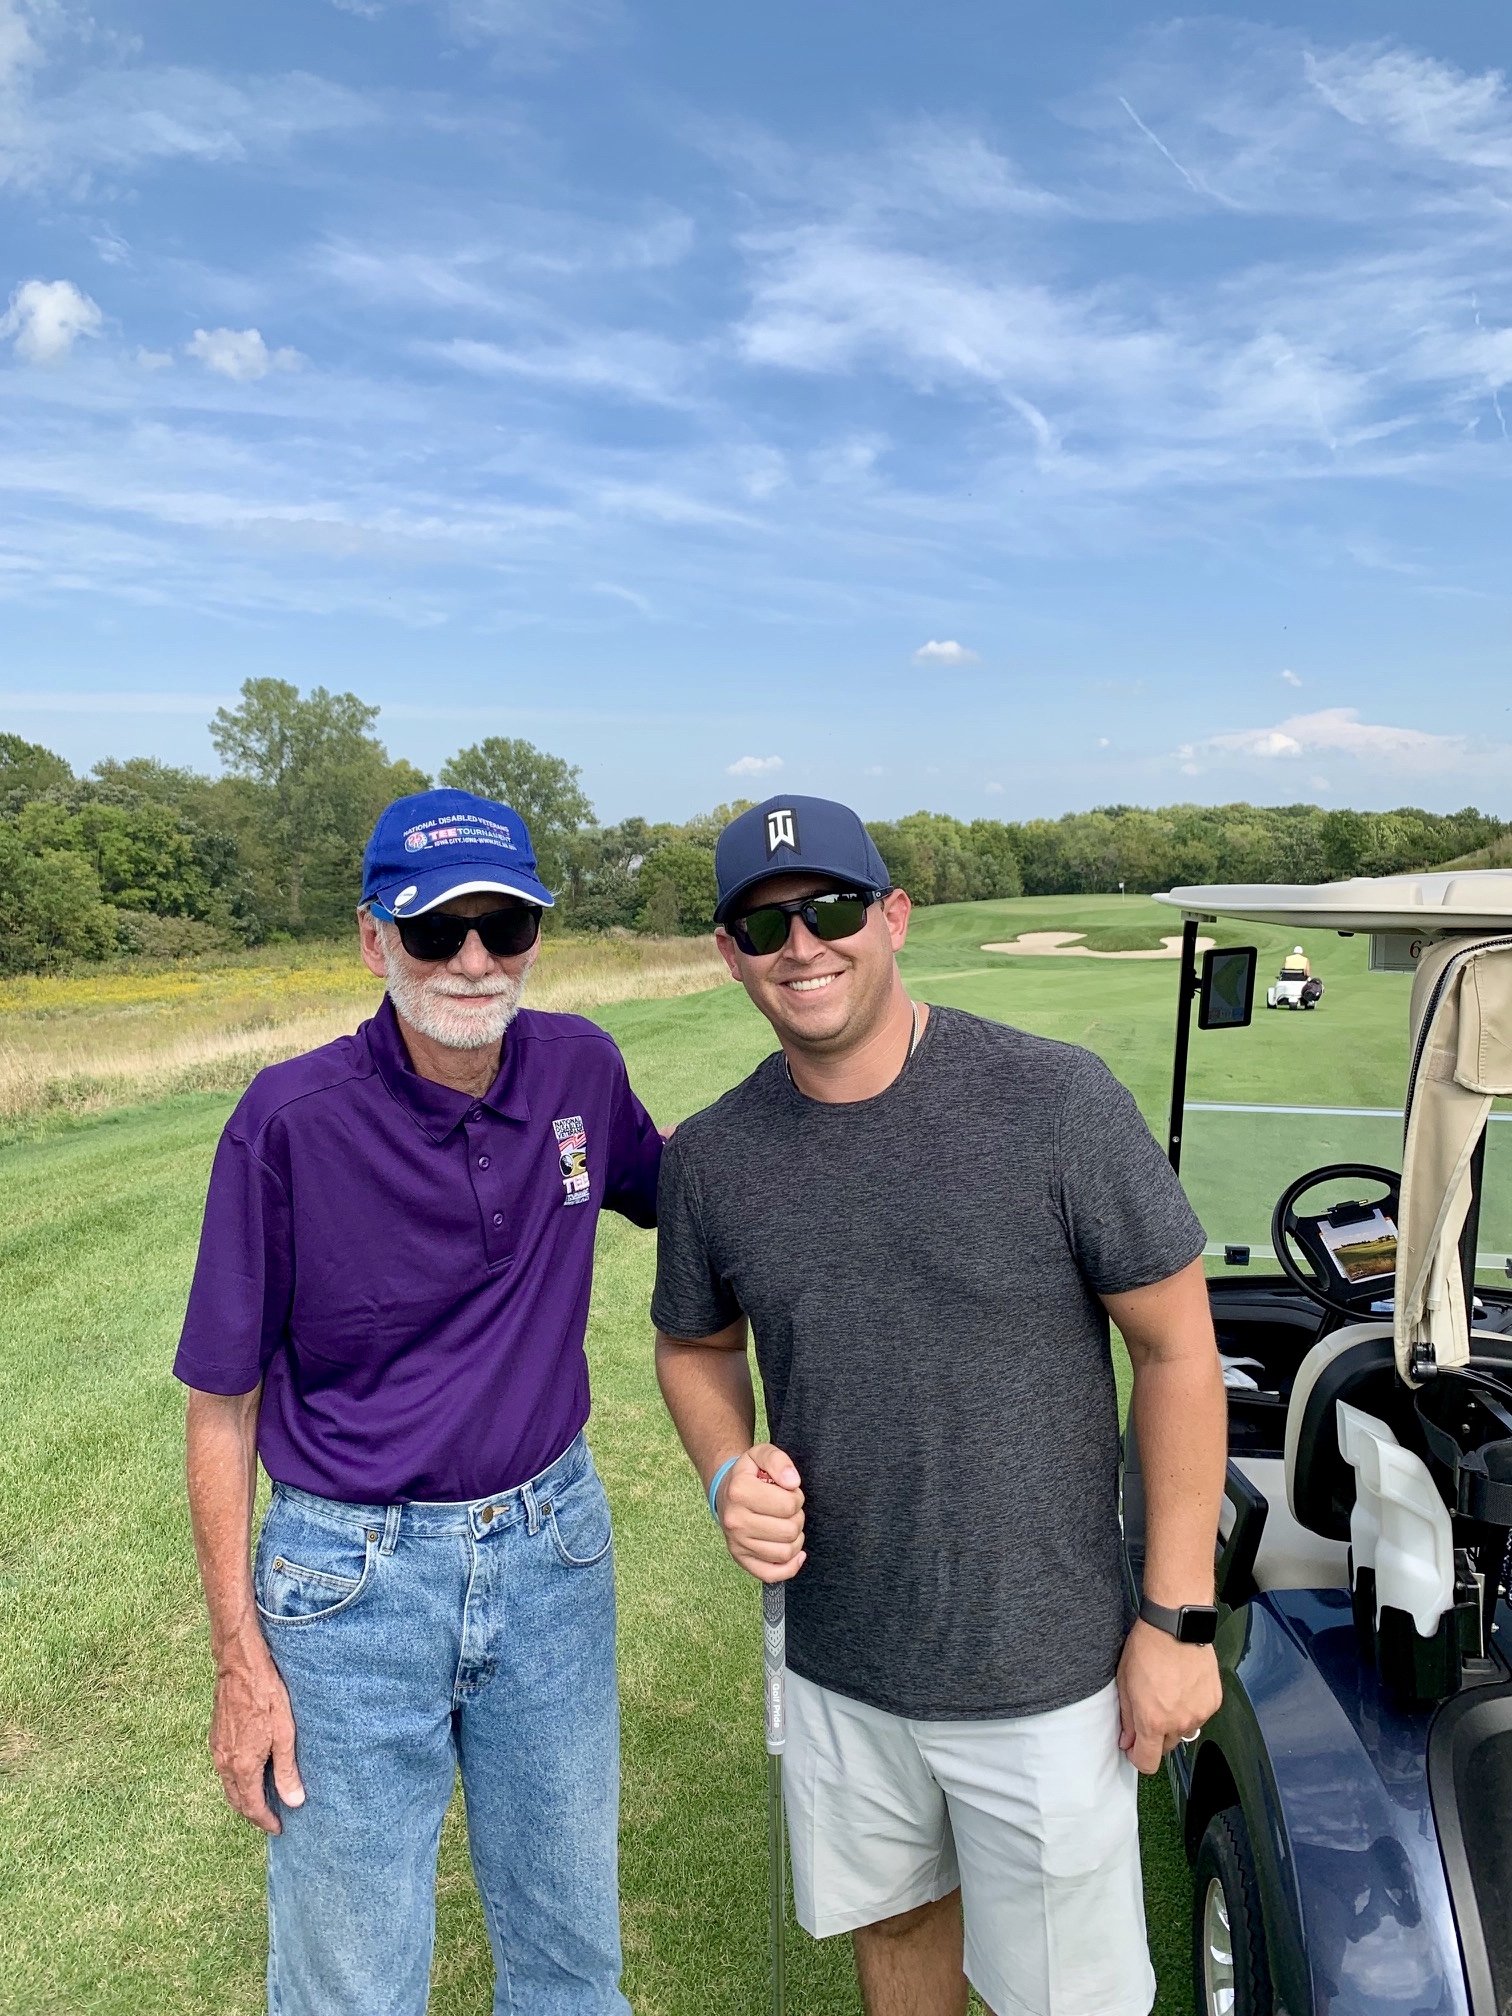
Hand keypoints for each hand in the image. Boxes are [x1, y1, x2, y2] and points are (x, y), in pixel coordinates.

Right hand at [209, 1638, 303, 1833]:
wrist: (241, 1667)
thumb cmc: (266, 1695)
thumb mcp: (285, 1734)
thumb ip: (287, 1770)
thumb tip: (294, 1801)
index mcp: (242, 1766)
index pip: (252, 1806)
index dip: (265, 1820)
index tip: (278, 1828)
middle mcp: (224, 1763)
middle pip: (237, 1800)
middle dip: (253, 1814)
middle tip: (271, 1818)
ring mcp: (217, 1750)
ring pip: (229, 1786)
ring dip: (244, 1798)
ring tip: (264, 1800)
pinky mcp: (216, 1738)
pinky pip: (224, 1770)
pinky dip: (237, 1781)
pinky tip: (250, 1774)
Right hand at [716, 1443, 805, 1583]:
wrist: (726, 1491)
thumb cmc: (749, 1474)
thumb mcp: (761, 1454)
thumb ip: (778, 1460)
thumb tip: (792, 1482)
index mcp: (739, 1492)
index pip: (789, 1504)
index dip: (796, 1496)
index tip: (789, 1491)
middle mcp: (735, 1521)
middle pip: (789, 1530)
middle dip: (797, 1517)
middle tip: (788, 1508)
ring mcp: (736, 1543)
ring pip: (785, 1553)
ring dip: (795, 1538)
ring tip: (787, 1524)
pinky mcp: (741, 1559)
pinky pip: (771, 1575)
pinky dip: (790, 1566)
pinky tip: (795, 1552)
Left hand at [1116, 1619, 1221, 1774]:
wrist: (1176, 1626)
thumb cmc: (1147, 1648)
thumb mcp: (1125, 1682)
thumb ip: (1127, 1718)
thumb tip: (1128, 1742)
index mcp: (1152, 1721)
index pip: (1148, 1763)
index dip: (1139, 1758)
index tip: (1135, 1748)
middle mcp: (1178, 1723)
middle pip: (1166, 1747)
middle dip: (1156, 1735)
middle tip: (1150, 1708)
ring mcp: (1199, 1714)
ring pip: (1184, 1731)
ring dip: (1175, 1720)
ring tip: (1169, 1692)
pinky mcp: (1213, 1703)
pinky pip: (1200, 1715)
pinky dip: (1191, 1707)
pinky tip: (1184, 1686)